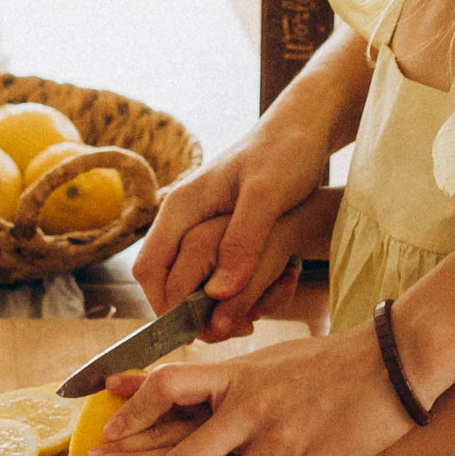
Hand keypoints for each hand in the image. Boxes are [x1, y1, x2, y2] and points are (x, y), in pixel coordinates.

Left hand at [88, 326, 408, 455]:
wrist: (394, 364)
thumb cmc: (331, 362)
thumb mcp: (269, 360)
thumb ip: (226, 380)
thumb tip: (173, 385)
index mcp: (238, 377)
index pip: (168, 387)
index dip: (135, 412)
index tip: (111, 435)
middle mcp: (251, 409)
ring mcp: (280, 441)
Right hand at [134, 117, 334, 341]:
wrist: (305, 124)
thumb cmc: (286, 150)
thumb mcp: (268, 196)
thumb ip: (241, 242)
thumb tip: (216, 294)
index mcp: (181, 207)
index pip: (149, 269)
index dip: (166, 307)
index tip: (203, 331)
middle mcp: (184, 217)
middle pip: (166, 280)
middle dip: (194, 313)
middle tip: (238, 329)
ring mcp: (201, 223)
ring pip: (191, 280)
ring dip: (216, 306)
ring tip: (254, 317)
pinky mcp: (222, 229)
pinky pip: (214, 271)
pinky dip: (233, 291)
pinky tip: (263, 296)